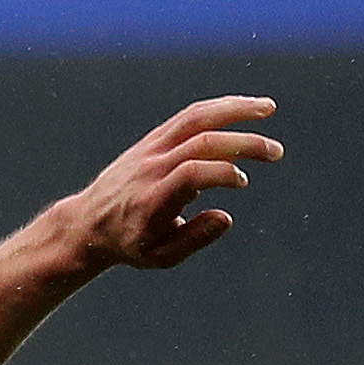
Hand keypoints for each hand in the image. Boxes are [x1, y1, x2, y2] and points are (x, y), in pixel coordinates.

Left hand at [55, 95, 281, 274]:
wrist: (87, 223)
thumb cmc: (129, 244)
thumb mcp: (159, 257)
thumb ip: (194, 239)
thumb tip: (226, 217)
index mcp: (154, 198)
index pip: (191, 173)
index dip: (222, 173)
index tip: (243, 182)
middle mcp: (152, 168)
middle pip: (200, 142)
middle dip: (243, 142)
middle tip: (276, 152)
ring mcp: (151, 149)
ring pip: (194, 118)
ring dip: (234, 109)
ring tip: (269, 107)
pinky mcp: (152, 139)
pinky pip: (187, 117)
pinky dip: (217, 108)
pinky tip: (244, 107)